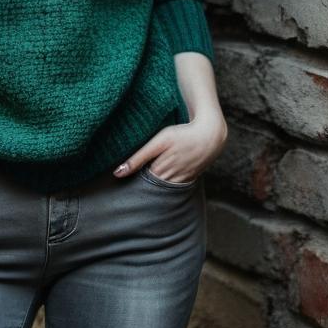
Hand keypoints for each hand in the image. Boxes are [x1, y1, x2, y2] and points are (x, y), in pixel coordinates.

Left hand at [112, 106, 228, 183]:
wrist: (210, 135)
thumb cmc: (182, 134)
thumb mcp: (158, 142)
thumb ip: (138, 158)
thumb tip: (117, 173)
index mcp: (159, 172)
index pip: (138, 186)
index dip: (128, 187)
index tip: (117, 189)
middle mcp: (169, 181)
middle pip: (150, 190)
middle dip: (139, 190)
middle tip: (125, 193)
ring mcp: (180, 181)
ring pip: (161, 190)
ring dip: (152, 189)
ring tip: (140, 189)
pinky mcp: (188, 178)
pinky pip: (173, 187)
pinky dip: (165, 187)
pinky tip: (160, 182)